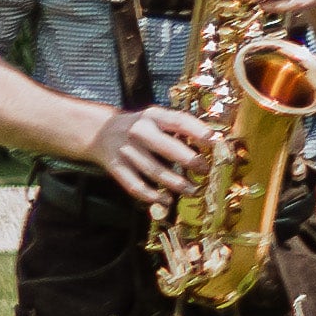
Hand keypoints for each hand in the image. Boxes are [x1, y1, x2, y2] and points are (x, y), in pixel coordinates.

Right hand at [92, 99, 223, 205]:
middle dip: (190, 161)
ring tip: (193, 190)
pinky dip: (151, 195)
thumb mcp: (157, 118)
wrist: (100, 131)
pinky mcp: (116, 167)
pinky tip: (165, 200)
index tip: (214, 141)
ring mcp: (126, 150)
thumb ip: (178, 128)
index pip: (178, 121)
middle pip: (167, 148)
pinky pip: (135, 185)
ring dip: (176, 183)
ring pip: (154, 171)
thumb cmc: (141, 126)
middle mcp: (139, 131)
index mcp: (153, 116)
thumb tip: (211, 142)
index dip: (197, 131)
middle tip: (205, 170)